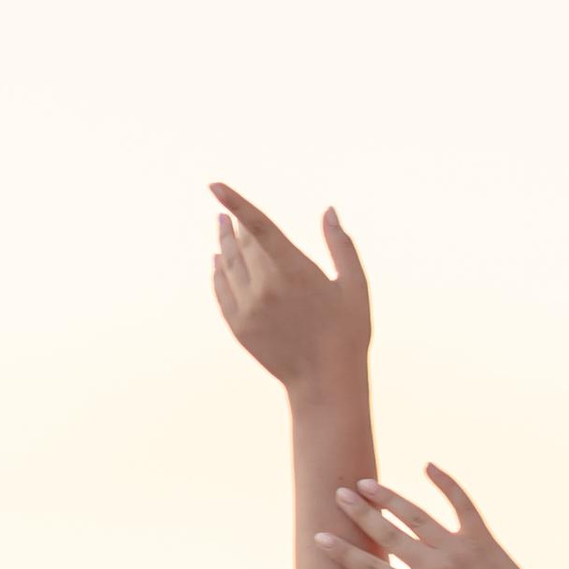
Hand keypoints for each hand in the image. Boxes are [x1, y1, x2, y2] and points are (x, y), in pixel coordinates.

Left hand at [210, 183, 368, 390]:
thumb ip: (341, 244)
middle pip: (240, 242)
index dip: (235, 202)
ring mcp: (248, 307)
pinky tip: (218, 261)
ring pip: (227, 263)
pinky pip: (220, 289)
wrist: (325, 383)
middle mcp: (265, 286)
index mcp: (294, 270)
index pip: (259, 226)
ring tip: (220, 226)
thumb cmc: (347, 332)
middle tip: (225, 208)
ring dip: (223, 242)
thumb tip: (329, 210)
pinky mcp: (239, 326)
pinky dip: (217, 271)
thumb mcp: (355, 285)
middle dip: (233, 221)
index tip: (214, 185)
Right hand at [312, 472, 546, 568]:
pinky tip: (428, 465)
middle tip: (337, 494)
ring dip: (389, 498)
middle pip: (388, 535)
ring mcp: (460, 548)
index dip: (343, 554)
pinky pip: (461, 503)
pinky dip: (446, 482)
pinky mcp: (482, 538)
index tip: (320, 537)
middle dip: (360, 514)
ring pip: (416, 516)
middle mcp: (436, 567)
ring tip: (366, 483)